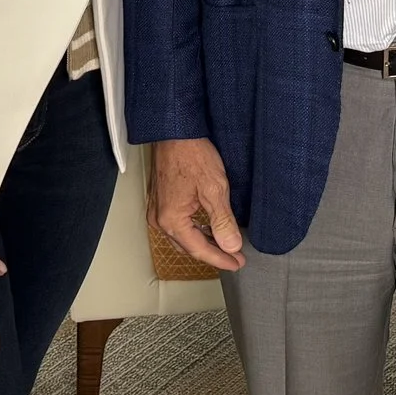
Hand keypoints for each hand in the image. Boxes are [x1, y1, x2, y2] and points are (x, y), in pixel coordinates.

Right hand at [149, 137, 244, 270]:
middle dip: (212, 253)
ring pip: (183, 237)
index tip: (237, 263)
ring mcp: (157, 210)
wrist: (175, 131)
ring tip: (224, 246)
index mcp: (171, 220)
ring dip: (203, 243)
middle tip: (234, 258)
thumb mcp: (215, 189)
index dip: (220, 259)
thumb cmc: (191, 154)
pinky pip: (178, 225)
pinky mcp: (160, 201)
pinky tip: (207, 228)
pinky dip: (194, 230)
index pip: (199, 250)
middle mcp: (159, 219)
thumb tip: (231, 246)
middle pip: (189, 246)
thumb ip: (223, 221)